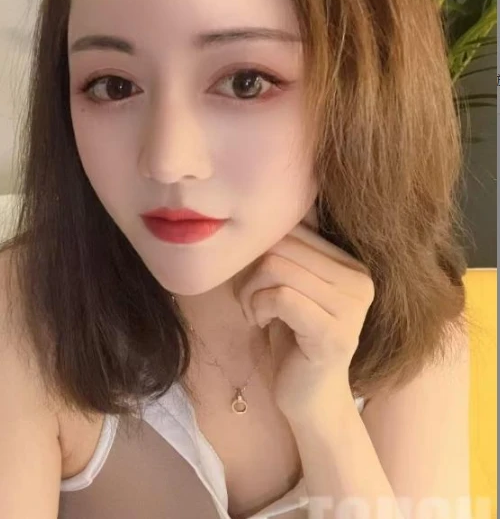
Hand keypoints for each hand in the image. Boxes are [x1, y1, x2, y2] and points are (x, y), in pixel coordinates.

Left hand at [233, 205, 373, 424]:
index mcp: (351, 263)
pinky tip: (260, 323)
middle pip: (282, 243)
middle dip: (252, 270)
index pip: (294, 227)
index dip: (262, 248)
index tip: (256, 279)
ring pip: (277, 267)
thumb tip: (262, 209)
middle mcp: (360, 280)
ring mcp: (352, 308)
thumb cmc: (293, 337)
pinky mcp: (335, 334)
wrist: (310, 399)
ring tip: (253, 311)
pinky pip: (281, 297)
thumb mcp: (293, 286)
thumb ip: (290, 252)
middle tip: (248, 298)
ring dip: (250, 291)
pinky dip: (258, 306)